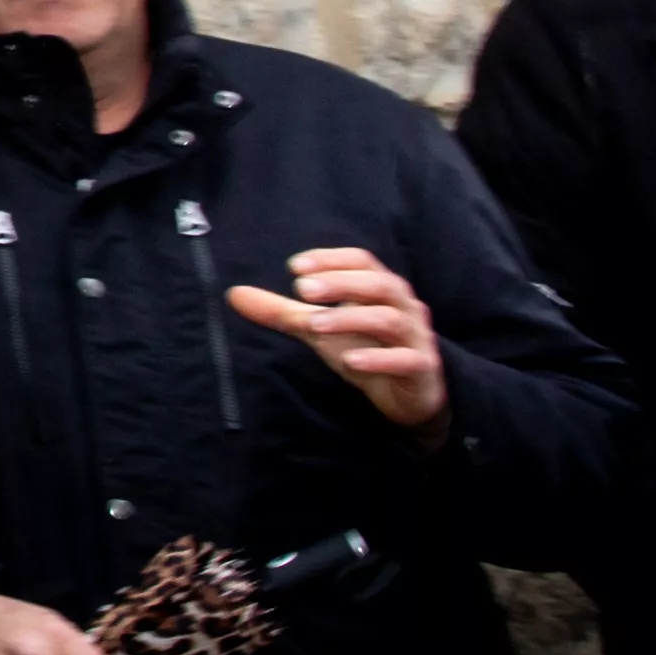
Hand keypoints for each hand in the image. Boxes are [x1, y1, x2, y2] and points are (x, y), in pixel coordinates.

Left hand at [229, 245, 446, 435]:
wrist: (409, 395)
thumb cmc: (365, 348)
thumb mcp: (320, 329)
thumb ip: (282, 311)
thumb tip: (233, 294)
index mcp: (381, 288)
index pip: (361, 261)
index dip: (331, 259)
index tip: (294, 266)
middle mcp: (404, 306)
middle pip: (378, 284)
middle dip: (339, 284)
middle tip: (302, 290)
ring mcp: (416, 337)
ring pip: (389, 319)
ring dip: (349, 319)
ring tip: (314, 326)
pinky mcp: (421, 368)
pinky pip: (406, 359)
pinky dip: (378, 359)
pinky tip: (349, 361)